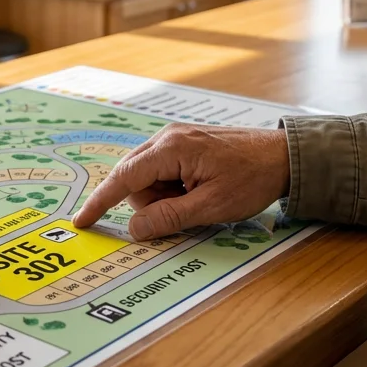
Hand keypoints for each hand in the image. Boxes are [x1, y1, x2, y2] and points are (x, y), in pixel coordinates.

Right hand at [73, 124, 289, 239]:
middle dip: (151, 203)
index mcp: (171, 148)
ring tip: (199, 198)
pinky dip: (172, 188)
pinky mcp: (184, 143)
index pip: (123, 178)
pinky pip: (161, 172)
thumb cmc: (252, 179)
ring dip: (164, 197)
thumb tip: (133, 229)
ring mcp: (175, 138)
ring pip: (147, 178)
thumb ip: (168, 218)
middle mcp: (167, 137)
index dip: (100, 202)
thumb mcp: (211, 207)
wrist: (284, 156)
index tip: (81, 222)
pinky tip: (198, 190)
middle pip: (134, 179)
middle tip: (187, 209)